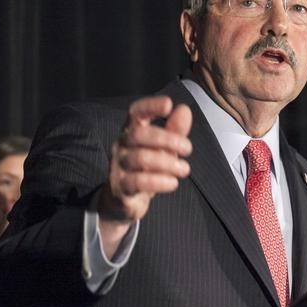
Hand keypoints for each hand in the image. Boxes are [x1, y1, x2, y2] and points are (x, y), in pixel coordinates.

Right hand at [97, 95, 191, 253]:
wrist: (123, 202)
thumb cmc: (146, 170)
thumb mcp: (164, 149)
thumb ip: (174, 130)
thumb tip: (184, 109)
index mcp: (131, 131)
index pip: (135, 112)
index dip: (150, 106)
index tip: (168, 104)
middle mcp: (121, 145)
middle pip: (139, 134)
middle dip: (168, 139)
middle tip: (188, 149)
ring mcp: (118, 166)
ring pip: (140, 158)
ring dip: (168, 163)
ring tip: (184, 169)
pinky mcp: (120, 187)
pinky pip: (138, 182)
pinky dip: (159, 181)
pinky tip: (173, 183)